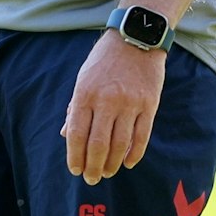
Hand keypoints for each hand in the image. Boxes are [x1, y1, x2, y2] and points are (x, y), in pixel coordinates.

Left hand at [62, 31, 167, 185]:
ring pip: (120, 144)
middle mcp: (107, 100)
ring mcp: (130, 103)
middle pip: (98, 144)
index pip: (76, 134)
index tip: (75, 170)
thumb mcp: (83, 78)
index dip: (75, 156)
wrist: (137, 37)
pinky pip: (141, 136)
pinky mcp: (149, 104)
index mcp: (85, 93)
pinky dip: (134, 154)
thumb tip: (66, 135)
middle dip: (93, 166)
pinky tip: (127, 162)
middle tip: (92, 179)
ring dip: (112, 164)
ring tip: (108, 172)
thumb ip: (75, 107)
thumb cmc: (105, 59)